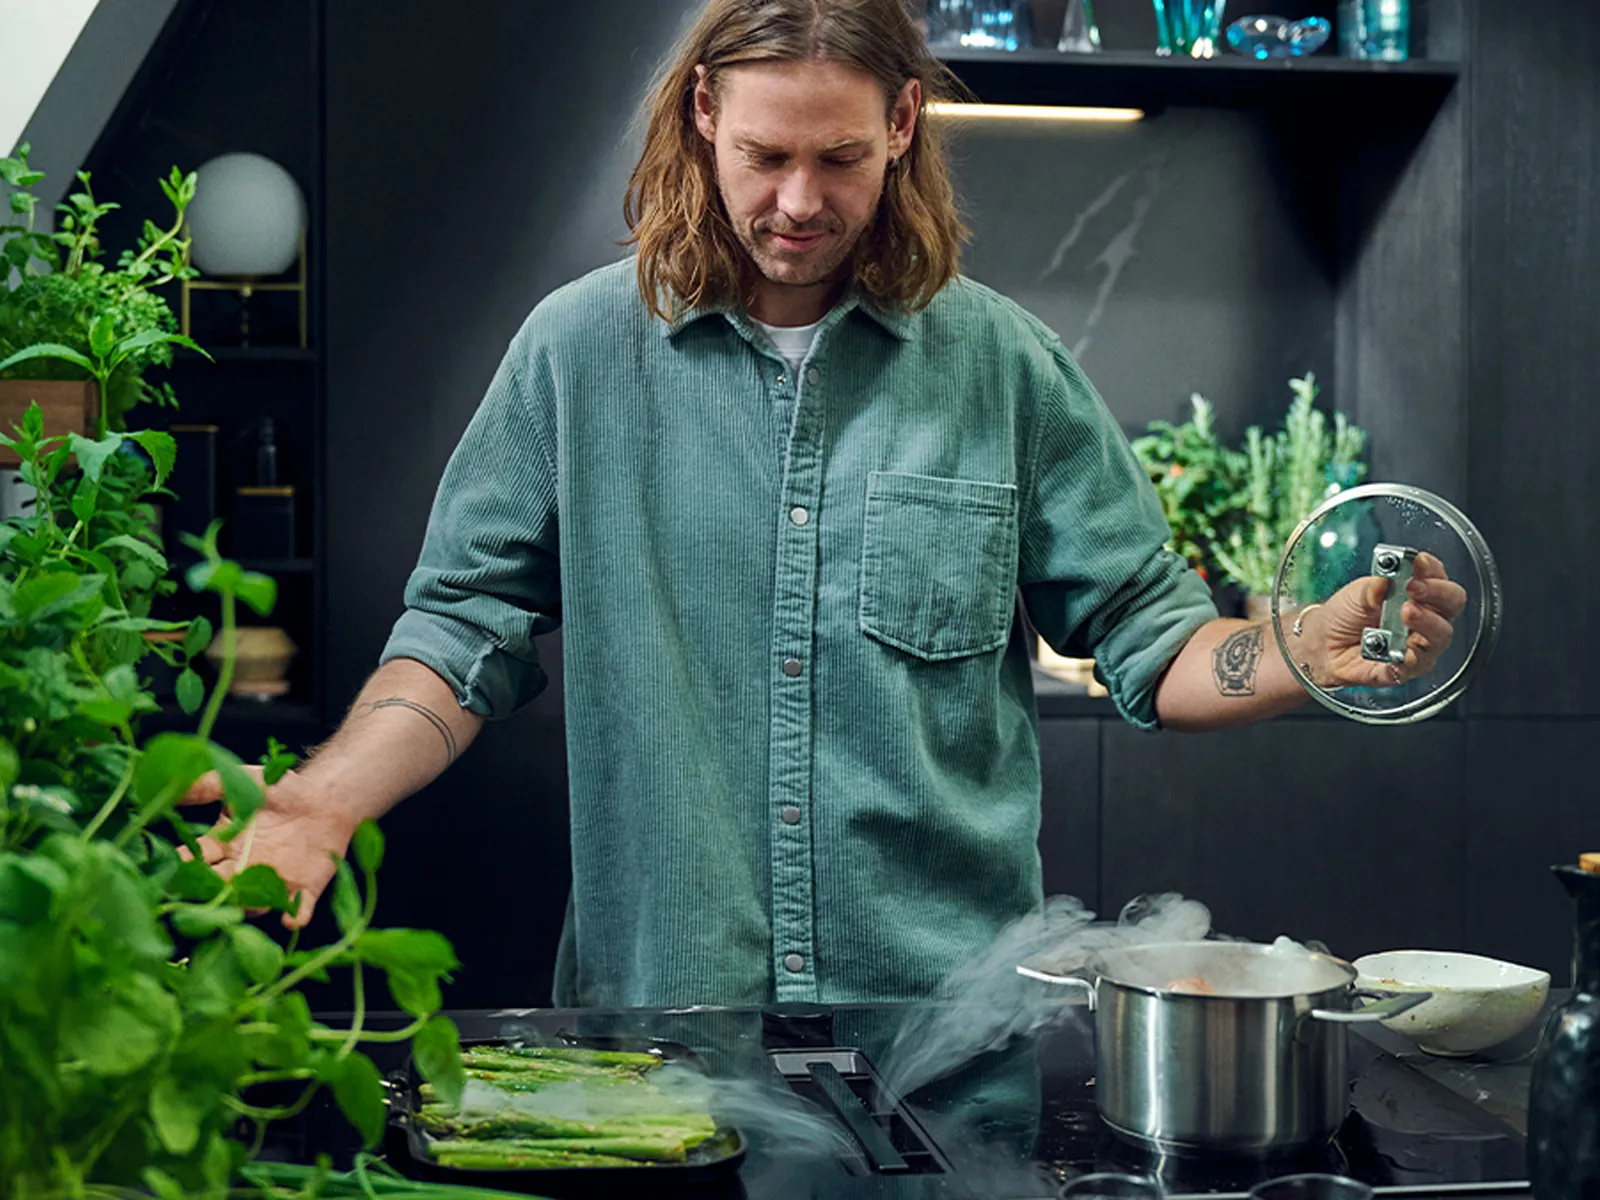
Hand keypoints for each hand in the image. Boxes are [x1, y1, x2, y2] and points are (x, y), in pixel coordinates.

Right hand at [178, 766, 353, 929]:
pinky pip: (299, 908)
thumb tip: (173, 785)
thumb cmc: (281, 790)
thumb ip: (211, 784)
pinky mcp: (304, 889)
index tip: (173, 872)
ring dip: (249, 907)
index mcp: (224, 846)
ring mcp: (272, 882)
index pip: (196, 860)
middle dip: (210, 895)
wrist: (325, 798)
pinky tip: (291, 918)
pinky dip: (295, 915)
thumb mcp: (245, 780)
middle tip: (203, 897)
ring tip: (246, 904)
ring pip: (253, 904)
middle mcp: (243, 870)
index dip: (184, 867)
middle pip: (219, 888)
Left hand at [1300, 551, 1468, 688]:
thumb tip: (1384, 579)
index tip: (1419, 562)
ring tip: (1407, 612)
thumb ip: (1372, 587)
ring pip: (1441, 635)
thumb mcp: (1355, 593)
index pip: (1439, 577)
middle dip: (1437, 592)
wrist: (1322, 643)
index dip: (1432, 569)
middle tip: (1415, 587)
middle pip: (1451, 604)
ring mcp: (1417, 644)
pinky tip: (1402, 650)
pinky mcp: (1404, 668)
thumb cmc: (1345, 615)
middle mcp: (1425, 618)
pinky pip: (1417, 665)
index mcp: (1416, 593)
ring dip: (1427, 622)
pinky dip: (1411, 656)